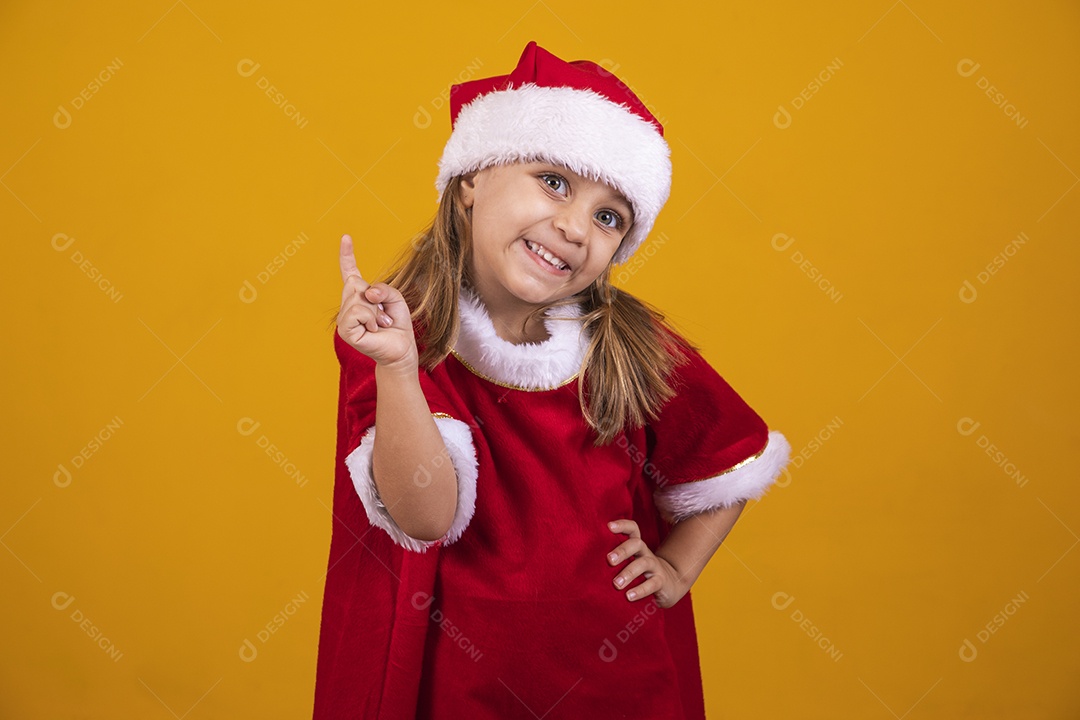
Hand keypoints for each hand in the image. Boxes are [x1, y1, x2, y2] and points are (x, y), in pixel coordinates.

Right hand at [337, 234, 417, 371]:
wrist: (401, 349)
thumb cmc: (397, 325)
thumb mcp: (396, 299)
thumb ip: (383, 289)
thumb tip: (367, 294)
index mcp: (359, 296)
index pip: (350, 273)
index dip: (347, 255)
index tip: (346, 238)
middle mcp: (348, 306)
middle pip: (356, 284)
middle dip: (376, 297)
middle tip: (383, 316)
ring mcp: (344, 319)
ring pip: (358, 299)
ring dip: (376, 311)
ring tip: (381, 324)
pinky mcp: (345, 331)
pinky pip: (358, 311)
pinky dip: (371, 318)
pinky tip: (374, 329)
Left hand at [606, 519, 688, 608]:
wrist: (669, 585)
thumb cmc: (639, 573)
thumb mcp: (629, 563)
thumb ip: (614, 560)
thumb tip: (586, 565)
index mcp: (636, 546)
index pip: (632, 529)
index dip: (622, 525)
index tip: (609, 526)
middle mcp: (645, 553)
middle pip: (636, 544)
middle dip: (622, 550)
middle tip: (609, 560)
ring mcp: (654, 567)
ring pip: (643, 564)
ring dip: (629, 573)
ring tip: (616, 584)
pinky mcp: (661, 582)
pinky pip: (652, 584)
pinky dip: (640, 590)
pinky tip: (628, 596)